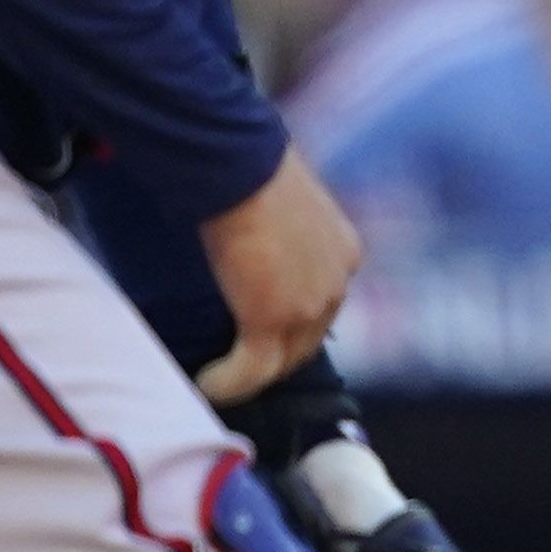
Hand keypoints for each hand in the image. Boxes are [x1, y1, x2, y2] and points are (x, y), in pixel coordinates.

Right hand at [196, 149, 362, 404]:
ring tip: (218, 381)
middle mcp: (336, 283)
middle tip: (239, 368)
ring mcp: (310, 305)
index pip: (322, 304)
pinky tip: (207, 386)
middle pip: (308, 339)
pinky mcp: (273, 321)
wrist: (241, 166)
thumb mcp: (281, 202)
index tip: (265, 331)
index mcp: (343, 252)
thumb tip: (251, 231)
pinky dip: (228, 383)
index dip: (295, 324)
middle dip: (275, 358)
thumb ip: (278, 227)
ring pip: (282, 361)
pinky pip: (252, 370)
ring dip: (250, 377)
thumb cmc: (252, 167)